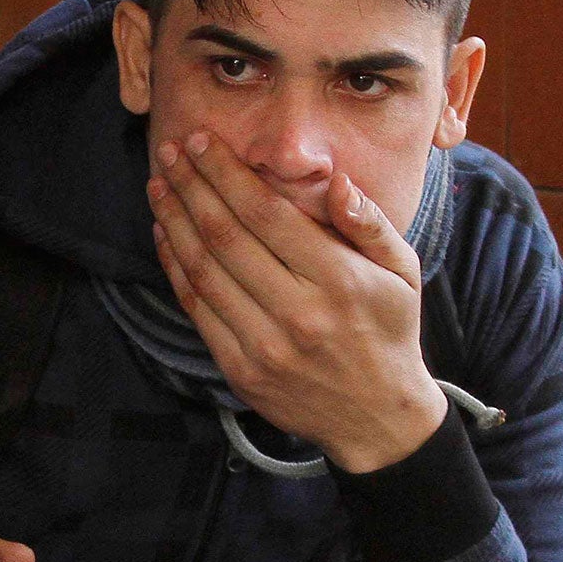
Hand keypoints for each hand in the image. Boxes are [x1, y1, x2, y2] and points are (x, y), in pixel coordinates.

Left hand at [148, 132, 446, 472]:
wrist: (376, 418)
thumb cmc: (389, 332)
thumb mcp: (403, 272)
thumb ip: (370, 223)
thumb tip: (335, 182)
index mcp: (338, 280)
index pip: (266, 214)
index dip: (226, 174)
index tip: (201, 143)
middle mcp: (297, 312)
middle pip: (226, 236)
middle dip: (191, 187)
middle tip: (168, 153)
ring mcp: (263, 345)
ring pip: (203, 271)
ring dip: (174, 223)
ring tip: (159, 187)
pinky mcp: (239, 370)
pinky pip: (197, 310)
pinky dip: (175, 269)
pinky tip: (165, 237)